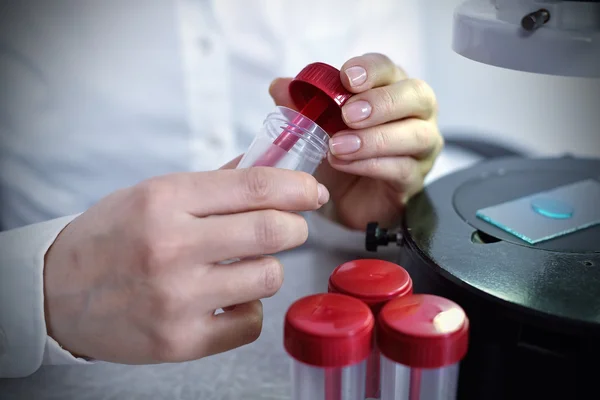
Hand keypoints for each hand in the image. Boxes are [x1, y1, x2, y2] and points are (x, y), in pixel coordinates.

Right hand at [44, 160, 328, 362]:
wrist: (57, 293)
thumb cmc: (111, 237)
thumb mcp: (152, 194)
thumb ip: (213, 184)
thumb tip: (268, 167)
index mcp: (164, 200)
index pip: (254, 186)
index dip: (297, 187)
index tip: (313, 192)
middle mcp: (170, 247)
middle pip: (272, 231)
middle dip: (296, 227)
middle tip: (291, 227)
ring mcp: (176, 298)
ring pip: (267, 277)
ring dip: (267, 268)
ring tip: (243, 266)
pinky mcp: (180, 340)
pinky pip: (250, 322)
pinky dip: (247, 309)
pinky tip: (227, 299)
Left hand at [269, 53, 442, 229]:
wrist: (345, 198)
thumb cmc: (340, 151)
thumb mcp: (316, 124)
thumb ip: (301, 103)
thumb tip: (279, 85)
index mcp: (391, 88)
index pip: (389, 69)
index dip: (371, 70)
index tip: (347, 78)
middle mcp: (415, 113)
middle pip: (416, 95)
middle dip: (381, 103)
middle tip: (348, 114)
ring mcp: (421, 147)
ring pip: (414, 135)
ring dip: (374, 139)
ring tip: (339, 146)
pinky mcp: (414, 179)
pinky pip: (401, 168)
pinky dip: (371, 165)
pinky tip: (345, 164)